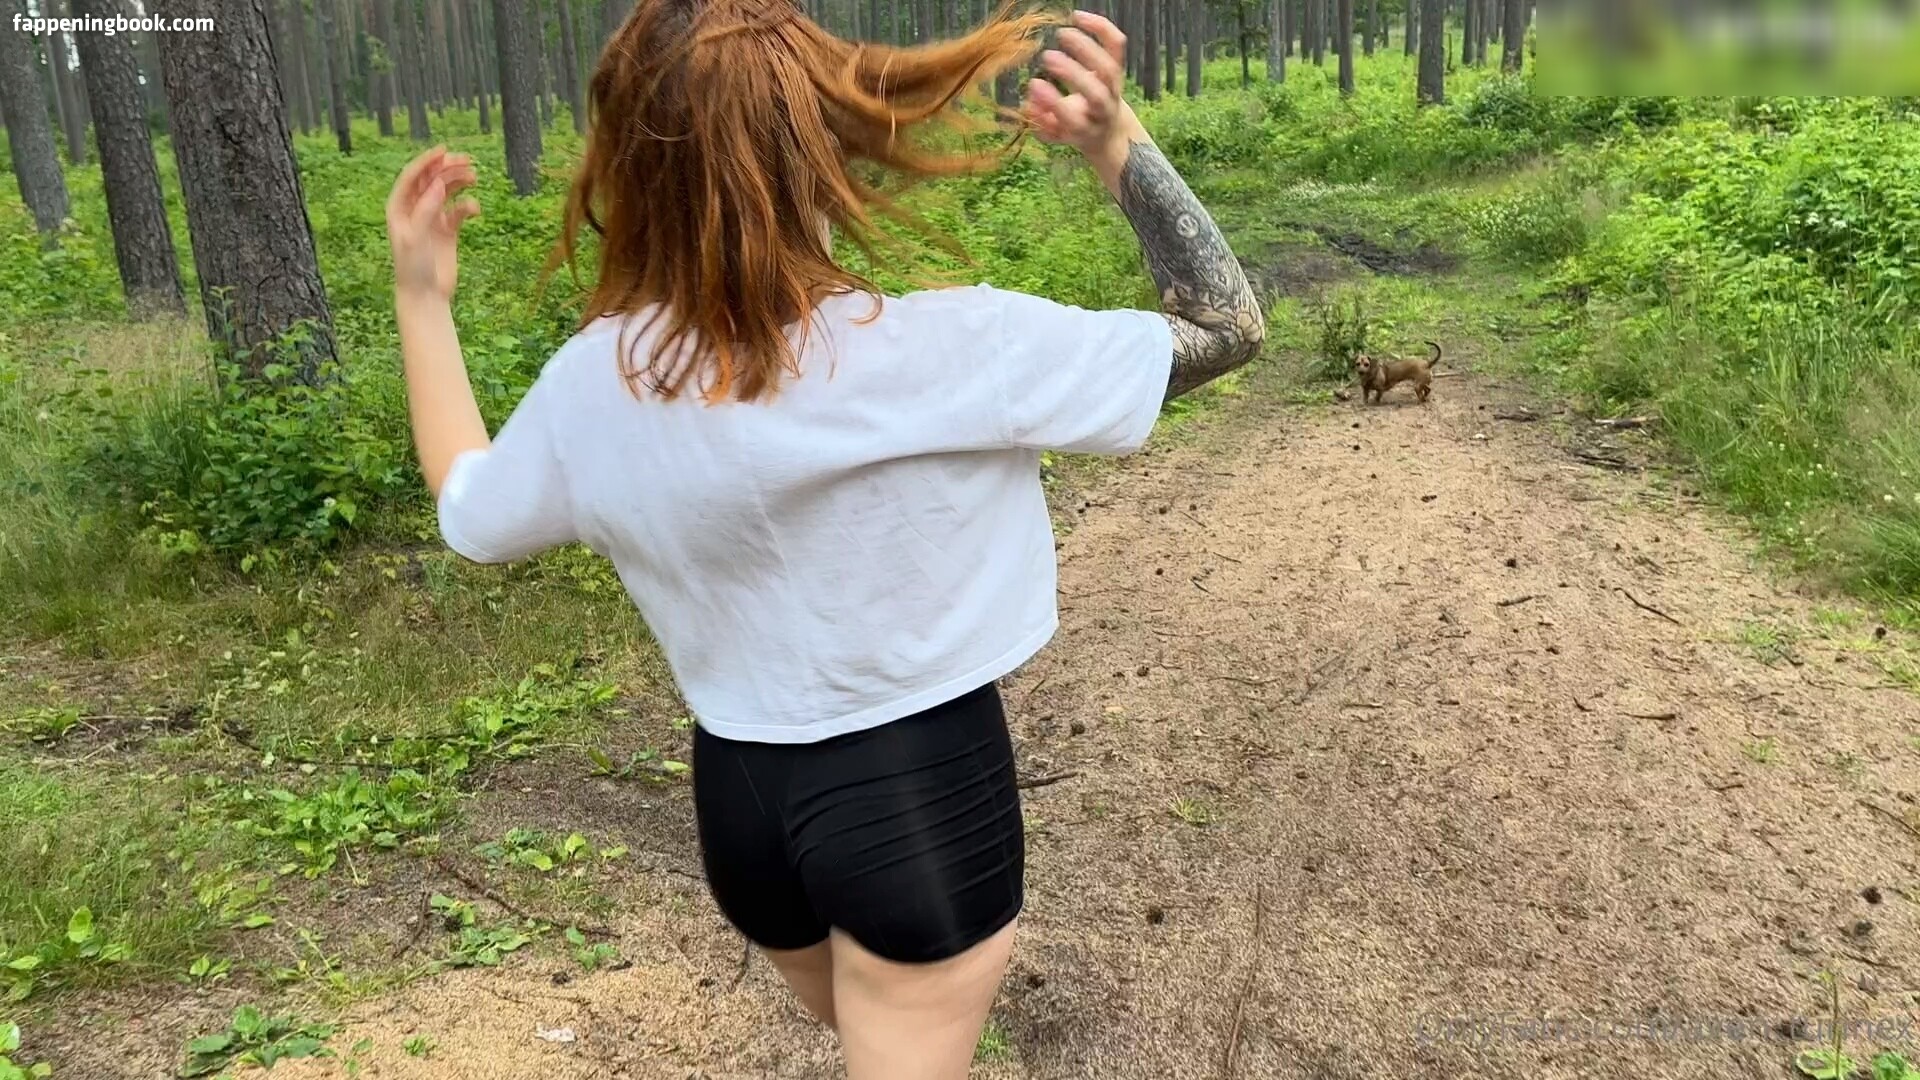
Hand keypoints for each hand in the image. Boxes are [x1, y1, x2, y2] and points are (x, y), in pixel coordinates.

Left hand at [386, 146, 480, 302]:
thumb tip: (439, 183)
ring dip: (459, 181)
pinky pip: (459, 210)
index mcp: (399, 207)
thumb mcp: (415, 237)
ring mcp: (432, 218)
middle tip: (466, 160)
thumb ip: (426, 209)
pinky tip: (474, 209)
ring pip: (446, 190)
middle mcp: (414, 209)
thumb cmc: (413, 267)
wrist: (424, 295)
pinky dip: (467, 206)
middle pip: (431, 179)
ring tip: (474, 177)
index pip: (412, 176)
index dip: (427, 161)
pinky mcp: (447, 230)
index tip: (444, 151)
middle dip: (447, 168)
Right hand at [1025, 12, 1137, 156]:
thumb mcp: (1055, 133)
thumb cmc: (1075, 127)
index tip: (1034, 83)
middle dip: (1072, 73)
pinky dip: (1100, 28)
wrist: (1109, 128)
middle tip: (1047, 57)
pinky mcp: (1119, 68)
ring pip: (1108, 68)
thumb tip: (1029, 102)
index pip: (1071, 118)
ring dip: (1086, 47)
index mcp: (1086, 129)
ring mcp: (1114, 87)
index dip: (1053, 101)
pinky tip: (1077, 17)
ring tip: (1062, 33)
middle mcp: (1104, 109)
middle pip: (1095, 93)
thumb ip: (1040, 122)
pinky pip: (1116, 45)